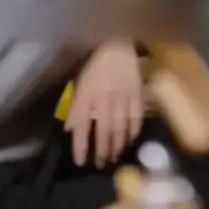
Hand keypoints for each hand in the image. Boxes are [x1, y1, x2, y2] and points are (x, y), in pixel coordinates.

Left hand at [66, 40, 143, 167]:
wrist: (117, 45)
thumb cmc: (95, 66)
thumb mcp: (80, 84)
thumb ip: (76, 107)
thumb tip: (70, 130)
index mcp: (87, 95)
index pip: (82, 126)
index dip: (81, 147)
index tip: (81, 162)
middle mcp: (104, 97)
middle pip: (104, 130)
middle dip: (102, 150)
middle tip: (101, 164)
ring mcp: (123, 95)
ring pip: (121, 127)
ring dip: (118, 145)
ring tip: (115, 156)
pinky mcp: (137, 93)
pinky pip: (137, 117)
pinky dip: (134, 131)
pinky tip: (130, 140)